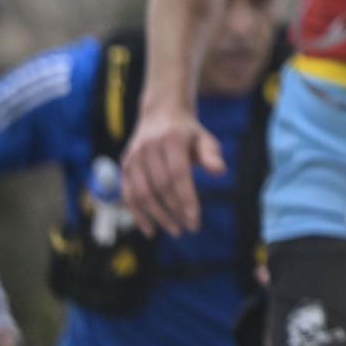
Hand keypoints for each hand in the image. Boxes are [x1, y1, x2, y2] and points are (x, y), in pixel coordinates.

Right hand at [121, 103, 223, 236]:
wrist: (161, 114)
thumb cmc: (189, 133)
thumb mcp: (204, 138)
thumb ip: (211, 155)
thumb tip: (220, 172)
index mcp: (171, 139)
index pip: (178, 175)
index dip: (185, 199)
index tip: (195, 220)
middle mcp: (148, 147)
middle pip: (160, 186)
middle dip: (175, 210)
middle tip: (189, 227)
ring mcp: (133, 157)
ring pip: (142, 194)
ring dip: (158, 216)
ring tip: (175, 230)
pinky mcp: (125, 166)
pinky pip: (128, 195)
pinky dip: (138, 215)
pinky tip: (151, 230)